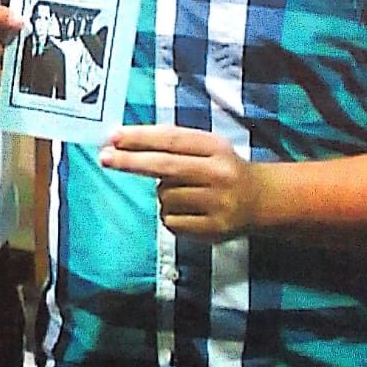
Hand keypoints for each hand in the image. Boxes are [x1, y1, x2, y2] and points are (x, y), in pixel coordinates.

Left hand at [100, 125, 258, 243]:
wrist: (261, 200)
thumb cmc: (222, 169)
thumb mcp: (207, 148)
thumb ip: (173, 144)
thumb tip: (123, 142)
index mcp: (215, 148)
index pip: (172, 140)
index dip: (141, 138)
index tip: (113, 137)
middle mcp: (218, 174)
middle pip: (165, 166)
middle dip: (131, 161)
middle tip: (104, 158)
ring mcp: (217, 203)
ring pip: (165, 197)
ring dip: (163, 195)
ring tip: (184, 193)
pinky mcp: (213, 229)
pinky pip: (172, 221)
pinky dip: (171, 216)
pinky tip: (189, 211)